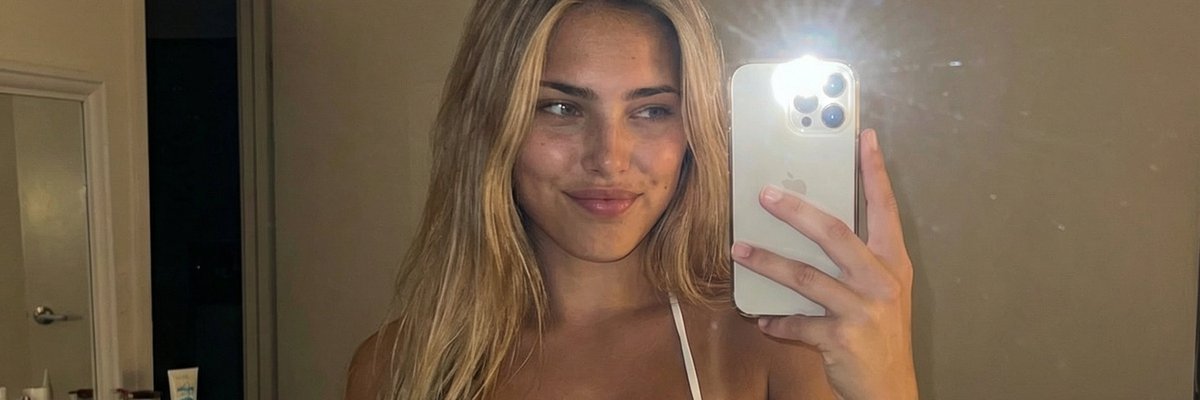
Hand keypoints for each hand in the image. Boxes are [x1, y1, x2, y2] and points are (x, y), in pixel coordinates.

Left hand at [731, 129, 916, 399]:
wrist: (892, 389)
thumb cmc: (881, 334)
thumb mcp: (882, 292)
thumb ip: (857, 261)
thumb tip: (811, 225)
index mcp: (892, 264)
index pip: (885, 209)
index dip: (874, 172)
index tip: (863, 138)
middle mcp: (881, 282)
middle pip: (834, 234)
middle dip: (796, 211)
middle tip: (765, 195)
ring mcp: (862, 311)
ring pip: (806, 277)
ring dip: (768, 262)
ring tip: (740, 250)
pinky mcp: (842, 339)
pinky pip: (798, 323)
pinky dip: (777, 321)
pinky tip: (761, 317)